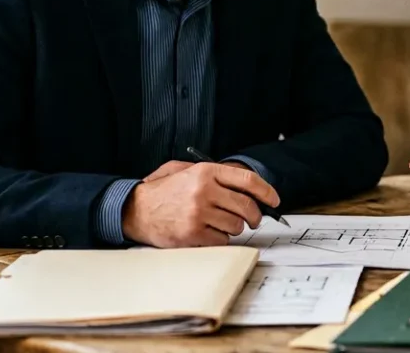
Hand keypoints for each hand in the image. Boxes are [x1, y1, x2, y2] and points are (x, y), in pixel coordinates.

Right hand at [122, 161, 279, 247]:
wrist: (134, 210)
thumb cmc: (162, 191)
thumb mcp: (185, 169)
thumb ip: (214, 173)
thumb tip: (247, 186)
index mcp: (205, 172)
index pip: (248, 180)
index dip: (267, 191)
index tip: (275, 200)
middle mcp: (204, 191)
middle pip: (247, 206)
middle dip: (255, 216)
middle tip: (253, 219)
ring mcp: (198, 214)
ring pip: (236, 226)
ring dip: (234, 228)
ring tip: (220, 223)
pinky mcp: (192, 234)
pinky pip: (222, 240)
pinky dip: (220, 239)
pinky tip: (208, 232)